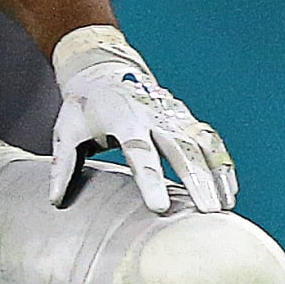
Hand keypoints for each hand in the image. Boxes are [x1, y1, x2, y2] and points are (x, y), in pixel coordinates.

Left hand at [49, 26, 237, 215]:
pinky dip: (221, 164)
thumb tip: (55, 201)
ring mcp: (173, 115)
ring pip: (201, 146)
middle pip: (180, 150)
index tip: (160, 208)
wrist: (103, 70)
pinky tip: (229, 191)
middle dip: (196, 181)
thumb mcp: (65, 131)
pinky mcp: (185, 118)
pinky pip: (209, 141)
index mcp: (122, 119)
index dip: (151, 180)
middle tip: (207, 213)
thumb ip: (62, 165)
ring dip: (214, 176)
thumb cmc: (82, 106)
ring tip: (223, 209)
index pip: (140, 153)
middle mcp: (154, 116)